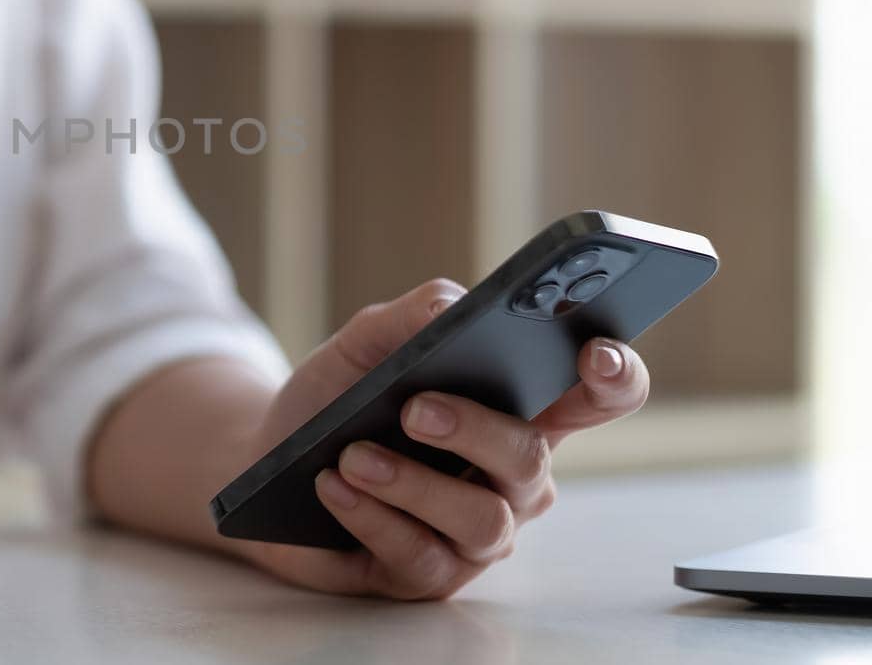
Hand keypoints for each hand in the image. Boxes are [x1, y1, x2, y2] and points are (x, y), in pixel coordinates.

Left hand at [237, 278, 649, 599]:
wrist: (268, 453)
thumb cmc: (337, 397)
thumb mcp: (367, 343)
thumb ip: (414, 316)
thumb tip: (451, 309)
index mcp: (519, 410)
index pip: (597, 396)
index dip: (613, 377)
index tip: (592, 354)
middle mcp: (514, 477)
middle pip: (530, 458)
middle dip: (474, 430)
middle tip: (414, 409)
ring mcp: (477, 533)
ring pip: (481, 519)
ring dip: (412, 484)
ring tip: (353, 457)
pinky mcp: (430, 574)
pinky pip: (421, 557)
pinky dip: (373, 517)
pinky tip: (335, 487)